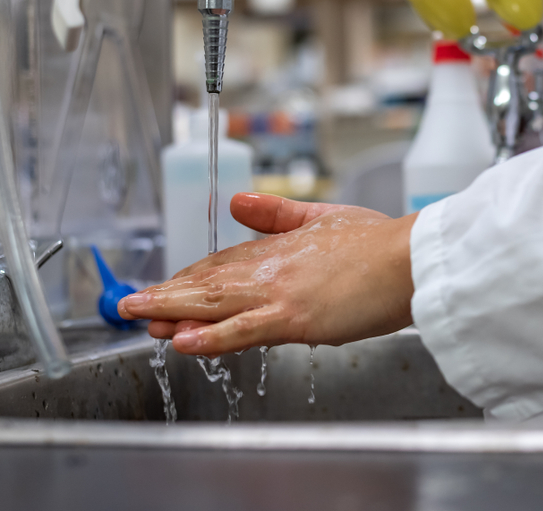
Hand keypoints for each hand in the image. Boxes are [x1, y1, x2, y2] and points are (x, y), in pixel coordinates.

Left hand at [118, 193, 417, 356]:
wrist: (412, 260)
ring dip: (172, 311)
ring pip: (215, 304)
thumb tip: (237, 203)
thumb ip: (278, 214)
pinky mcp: (294, 318)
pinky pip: (243, 330)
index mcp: (280, 248)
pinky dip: (211, 337)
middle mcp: (272, 270)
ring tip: (138, 318)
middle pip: (209, 283)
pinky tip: (181, 340)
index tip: (167, 286)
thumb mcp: (325, 217)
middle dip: (167, 294)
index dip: (191, 276)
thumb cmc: (380, 243)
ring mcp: (280, 295)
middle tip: (130, 304)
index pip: (224, 264)